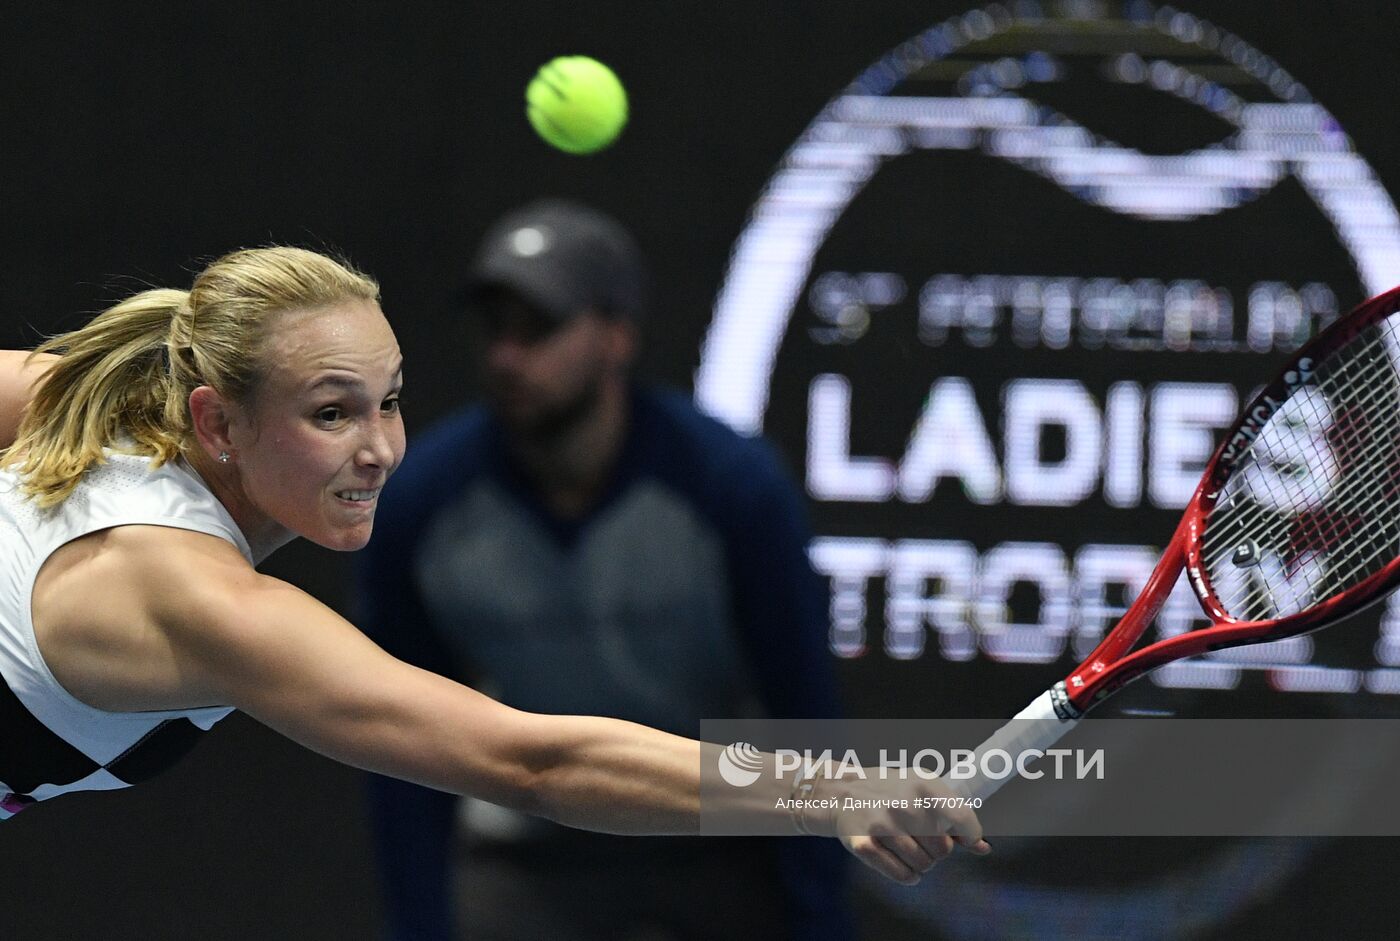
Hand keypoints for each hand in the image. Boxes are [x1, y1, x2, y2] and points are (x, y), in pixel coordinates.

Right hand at [820, 773, 991, 884]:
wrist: (841, 792)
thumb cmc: (889, 791)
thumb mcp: (923, 789)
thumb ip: (954, 815)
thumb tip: (983, 847)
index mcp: (923, 785)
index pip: (963, 820)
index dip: (968, 836)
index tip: (960, 838)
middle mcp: (903, 805)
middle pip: (944, 850)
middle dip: (937, 849)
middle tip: (921, 836)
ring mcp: (882, 825)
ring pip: (924, 866)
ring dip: (921, 862)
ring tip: (907, 846)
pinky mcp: (863, 844)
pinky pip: (902, 876)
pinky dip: (907, 875)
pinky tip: (900, 860)